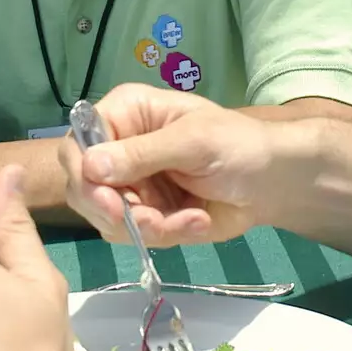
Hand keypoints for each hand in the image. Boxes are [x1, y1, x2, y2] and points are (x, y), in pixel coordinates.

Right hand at [58, 83, 288, 246]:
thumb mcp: (192, 142)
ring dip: (148, 227)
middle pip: (83, 186)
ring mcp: (131, 185)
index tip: (108, 203)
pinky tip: (197, 219)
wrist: (273, 183)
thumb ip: (142, 154)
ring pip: (106, 218)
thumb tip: (91, 166)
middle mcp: (119, 148)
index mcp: (126, 114)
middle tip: (152, 221)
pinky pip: (134, 236)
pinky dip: (167, 234)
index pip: (78, 142)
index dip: (83, 174)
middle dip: (116, 212)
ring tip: (189, 219)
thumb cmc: (238, 145)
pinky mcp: (146, 215)